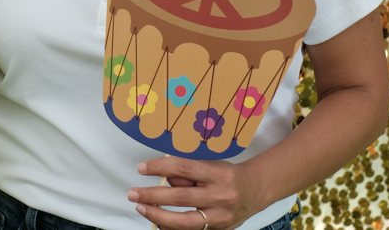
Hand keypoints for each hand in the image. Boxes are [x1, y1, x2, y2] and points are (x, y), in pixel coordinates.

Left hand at [127, 156, 262, 229]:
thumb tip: (163, 176)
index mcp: (218, 174)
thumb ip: (188, 172)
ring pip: (185, 221)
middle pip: (181, 198)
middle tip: (133, 193)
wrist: (256, 190)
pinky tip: (157, 221)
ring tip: (141, 208)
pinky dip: (172, 227)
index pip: (184, 169)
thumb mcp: (210, 165)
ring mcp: (221, 217)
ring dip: (158, 215)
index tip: (141, 168)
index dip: (160, 168)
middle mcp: (221, 196)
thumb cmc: (227, 174)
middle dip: (153, 196)